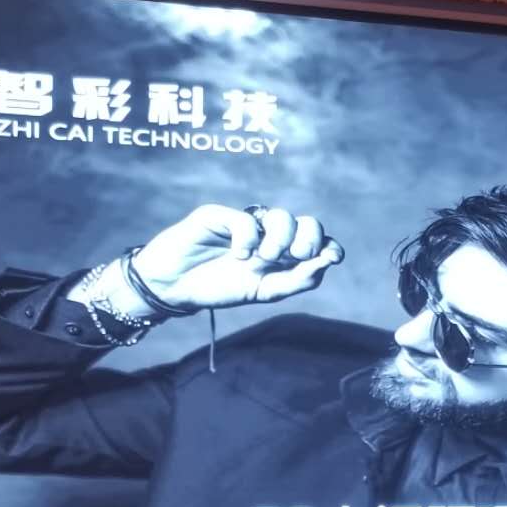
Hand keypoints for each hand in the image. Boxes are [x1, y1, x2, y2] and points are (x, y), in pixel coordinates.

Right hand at [128, 204, 343, 309]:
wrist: (175, 288)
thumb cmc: (219, 288)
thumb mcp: (264, 291)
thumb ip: (298, 279)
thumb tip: (327, 261)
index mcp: (280, 253)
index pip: (314, 241)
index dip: (327, 244)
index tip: (332, 256)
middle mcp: (266, 234)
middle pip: (305, 223)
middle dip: (308, 239)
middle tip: (295, 255)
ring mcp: (244, 222)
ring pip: (281, 217)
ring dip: (279, 240)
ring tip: (261, 259)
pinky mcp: (220, 215)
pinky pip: (246, 220)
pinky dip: (247, 240)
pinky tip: (237, 256)